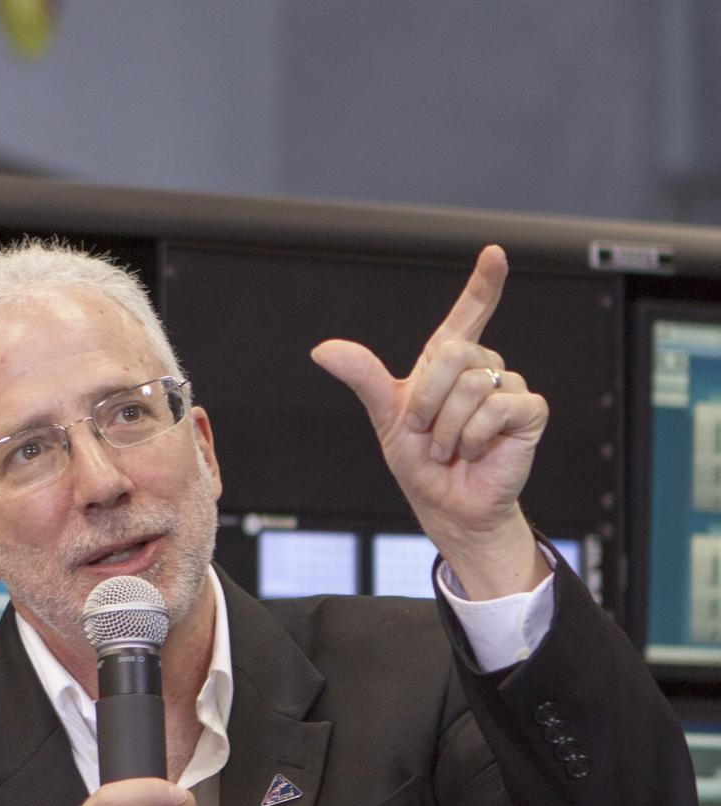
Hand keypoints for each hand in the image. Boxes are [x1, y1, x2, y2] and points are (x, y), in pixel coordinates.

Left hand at [311, 245, 549, 596]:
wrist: (446, 506)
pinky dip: (475, 435)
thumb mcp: (387, 418)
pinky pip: (499, 407)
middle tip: (428, 433)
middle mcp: (481, 369)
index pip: (467, 315)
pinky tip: (476, 451)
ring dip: (449, 428)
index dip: (482, 286)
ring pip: (472, 386)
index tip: (494, 254)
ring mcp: (508, 388)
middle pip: (454, 355)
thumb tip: (323, 349)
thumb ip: (364, 378)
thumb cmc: (422, 465)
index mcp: (448, 364)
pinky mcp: (528, 413)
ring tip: (451, 449)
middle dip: (428, 401)